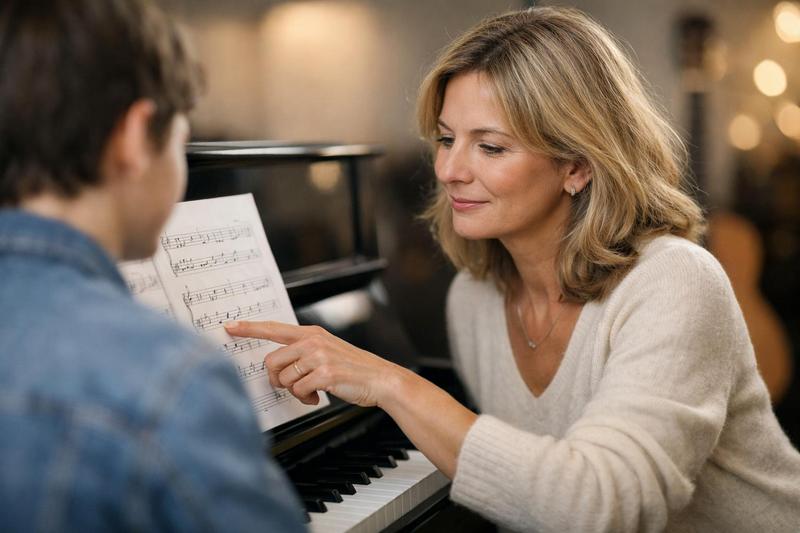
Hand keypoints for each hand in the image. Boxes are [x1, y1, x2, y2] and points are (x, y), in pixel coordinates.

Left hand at [223, 320, 405, 407]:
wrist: (379, 379)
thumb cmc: (352, 369)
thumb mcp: (326, 351)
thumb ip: (302, 353)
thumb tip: (277, 367)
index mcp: (311, 334)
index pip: (273, 328)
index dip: (249, 328)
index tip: (229, 327)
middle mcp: (312, 341)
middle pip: (271, 361)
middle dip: (276, 379)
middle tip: (291, 386)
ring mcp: (319, 356)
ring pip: (284, 379)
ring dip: (294, 391)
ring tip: (311, 391)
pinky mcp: (325, 373)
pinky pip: (299, 391)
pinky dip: (306, 399)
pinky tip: (319, 397)